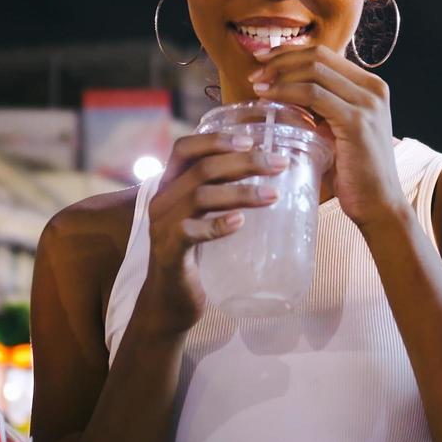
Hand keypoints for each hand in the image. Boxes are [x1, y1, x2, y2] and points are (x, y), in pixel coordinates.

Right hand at [137, 131, 286, 334]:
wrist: (168, 301)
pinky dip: (217, 225)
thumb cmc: (195, 253)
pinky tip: (240, 223)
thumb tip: (268, 172)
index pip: (184, 148)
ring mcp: (163, 227)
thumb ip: (220, 193)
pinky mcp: (169, 253)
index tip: (250, 139)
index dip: (215, 139)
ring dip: (240, 192)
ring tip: (273, 195)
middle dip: (244, 162)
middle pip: (201, 168)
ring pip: (200, 195)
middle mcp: (162, 201)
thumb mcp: (203, 216)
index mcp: (169, 186)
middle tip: (279, 164)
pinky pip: (191, 232)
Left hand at [250, 44, 404, 230]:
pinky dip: (286, 92)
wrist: (379, 204)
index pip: (325, 54)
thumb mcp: (338, 128)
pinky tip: (269, 98)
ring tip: (257, 85)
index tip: (263, 59)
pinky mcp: (356, 121)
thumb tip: (284, 90)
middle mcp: (373, 89)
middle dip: (280, 60)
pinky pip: (313, 95)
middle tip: (255, 72)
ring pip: (314, 71)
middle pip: (318, 57)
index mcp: (370, 86)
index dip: (290, 52)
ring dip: (279, 74)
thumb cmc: (354, 171)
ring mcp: (367, 103)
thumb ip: (321, 107)